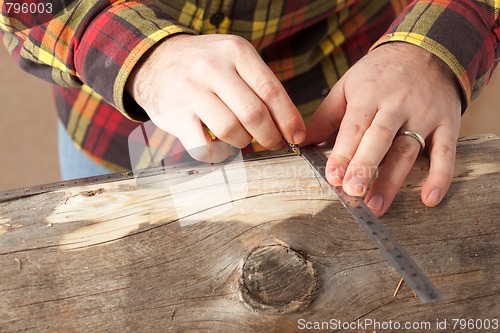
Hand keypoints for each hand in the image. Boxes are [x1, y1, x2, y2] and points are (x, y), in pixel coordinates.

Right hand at [126, 34, 305, 162]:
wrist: (156, 61)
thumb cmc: (204, 66)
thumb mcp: (234, 59)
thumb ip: (259, 85)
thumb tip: (289, 125)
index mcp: (235, 51)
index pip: (271, 90)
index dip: (288, 118)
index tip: (296, 136)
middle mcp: (212, 68)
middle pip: (253, 114)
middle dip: (270, 136)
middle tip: (273, 143)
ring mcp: (191, 91)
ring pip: (231, 131)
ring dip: (243, 143)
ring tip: (242, 138)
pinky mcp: (175, 115)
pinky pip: (204, 147)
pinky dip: (218, 154)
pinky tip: (220, 146)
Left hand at [304, 42, 461, 215]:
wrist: (428, 50)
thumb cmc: (380, 74)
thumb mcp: (348, 85)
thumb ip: (326, 116)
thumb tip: (301, 142)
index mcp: (369, 95)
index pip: (354, 127)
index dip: (343, 153)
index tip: (332, 176)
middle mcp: (397, 105)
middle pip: (380, 138)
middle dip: (366, 166)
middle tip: (353, 192)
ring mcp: (424, 115)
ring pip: (408, 150)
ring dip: (392, 180)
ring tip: (377, 205)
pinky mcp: (447, 123)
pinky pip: (446, 152)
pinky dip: (440, 176)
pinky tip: (429, 199)